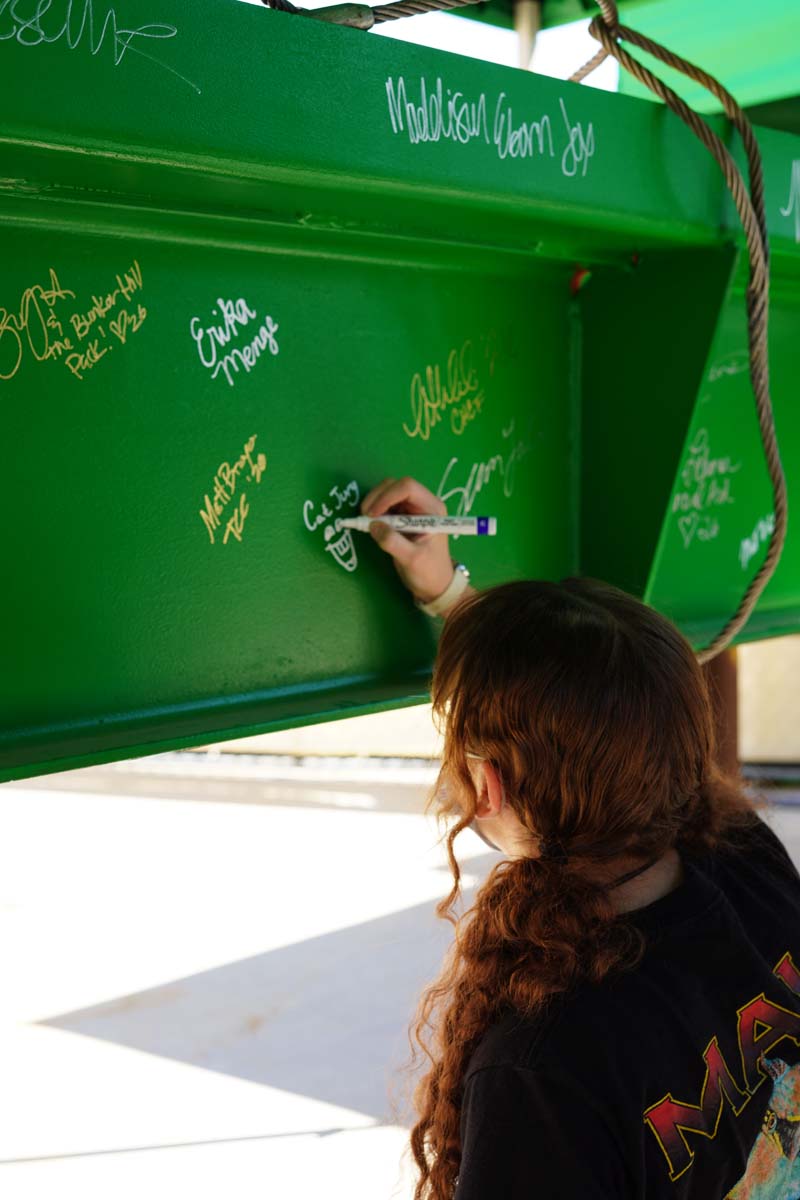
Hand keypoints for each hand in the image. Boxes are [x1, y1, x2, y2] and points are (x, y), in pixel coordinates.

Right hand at [361, 476, 454, 602]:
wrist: (435, 584)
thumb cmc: (429, 572)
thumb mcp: (412, 559)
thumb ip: (393, 542)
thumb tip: (373, 525)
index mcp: (432, 509)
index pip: (408, 487)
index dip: (387, 496)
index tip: (372, 514)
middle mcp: (423, 503)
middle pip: (395, 485)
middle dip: (377, 498)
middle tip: (364, 517)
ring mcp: (412, 509)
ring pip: (387, 492)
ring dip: (373, 503)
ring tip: (366, 522)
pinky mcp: (402, 516)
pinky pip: (384, 504)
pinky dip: (374, 510)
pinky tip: (370, 524)